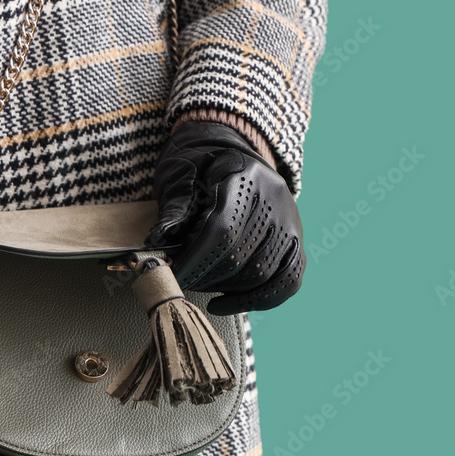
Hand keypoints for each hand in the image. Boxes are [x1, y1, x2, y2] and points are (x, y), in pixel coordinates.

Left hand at [147, 120, 305, 314]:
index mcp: (246, 177)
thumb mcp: (181, 176)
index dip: (197, 260)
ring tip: (200, 282)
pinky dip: (256, 300)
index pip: (224, 229)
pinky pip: (287, 282)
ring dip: (225, 288)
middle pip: (242, 256)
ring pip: (263, 273)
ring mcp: (291, 223)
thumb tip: (159, 244)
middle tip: (181, 278)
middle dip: (205, 276)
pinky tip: (224, 303)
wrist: (233, 153)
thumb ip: (174, 209)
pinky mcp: (296, 243)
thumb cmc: (201, 166)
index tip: (173, 275)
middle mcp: (277, 200)